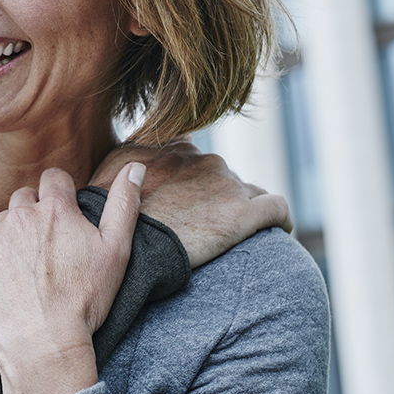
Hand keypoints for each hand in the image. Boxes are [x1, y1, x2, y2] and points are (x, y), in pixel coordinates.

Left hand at [0, 163, 144, 393]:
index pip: (54, 178)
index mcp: (54, 210)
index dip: (60, 194)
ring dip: (11, 240)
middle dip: (34, 216)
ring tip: (27, 274)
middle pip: (23, 200)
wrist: (41, 347)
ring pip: (0, 227)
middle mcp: (18, 217)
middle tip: (47, 251)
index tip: (64, 216)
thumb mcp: (116, 251)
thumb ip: (124, 204)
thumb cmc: (83, 301)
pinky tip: (5, 289)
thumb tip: (135, 166)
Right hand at [89, 142, 290, 267]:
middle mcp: (205, 159)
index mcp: (178, 148)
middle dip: (218, 197)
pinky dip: (280, 218)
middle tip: (204, 226)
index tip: (191, 202)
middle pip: (224, 177)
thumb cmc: (113, 213)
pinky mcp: (243, 214)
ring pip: (250, 191)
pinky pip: (277, 209)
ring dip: (244, 208)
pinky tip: (280, 229)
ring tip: (237, 234)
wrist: (129, 244)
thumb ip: (131, 157)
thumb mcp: (113, 169)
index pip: (199, 159)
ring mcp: (226, 185)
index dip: (196, 182)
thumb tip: (136, 159)